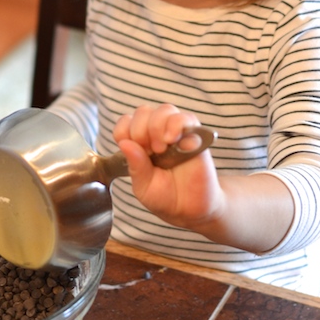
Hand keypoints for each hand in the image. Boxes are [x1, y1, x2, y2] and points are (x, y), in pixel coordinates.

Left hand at [113, 104, 223, 231]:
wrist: (193, 209)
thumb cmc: (167, 197)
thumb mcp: (144, 187)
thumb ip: (135, 166)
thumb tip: (124, 143)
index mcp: (139, 145)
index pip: (125, 124)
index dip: (125, 132)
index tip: (135, 151)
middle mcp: (157, 134)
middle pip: (143, 112)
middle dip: (140, 130)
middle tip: (149, 152)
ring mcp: (176, 133)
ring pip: (164, 110)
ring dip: (157, 126)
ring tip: (161, 148)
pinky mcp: (195, 135)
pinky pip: (186, 118)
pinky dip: (176, 124)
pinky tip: (172, 140)